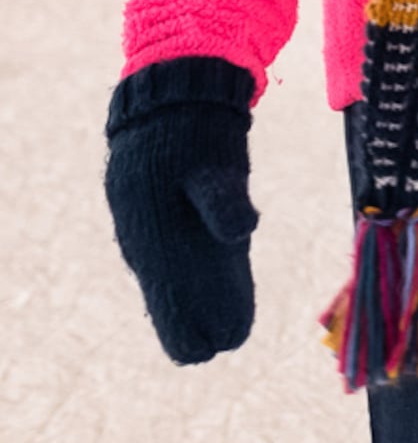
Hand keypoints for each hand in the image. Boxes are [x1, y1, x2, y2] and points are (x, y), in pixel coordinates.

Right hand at [104, 56, 261, 363]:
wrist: (174, 100)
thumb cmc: (192, 133)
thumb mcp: (209, 162)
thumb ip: (221, 199)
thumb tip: (241, 233)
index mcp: (154, 234)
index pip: (171, 295)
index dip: (195, 320)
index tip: (223, 342)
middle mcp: (151, 239)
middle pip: (175, 293)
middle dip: (202, 317)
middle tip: (231, 342)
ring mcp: (158, 228)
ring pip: (179, 278)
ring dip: (204, 302)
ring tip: (230, 333)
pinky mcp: (171, 216)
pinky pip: (186, 256)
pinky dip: (204, 277)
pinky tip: (225, 294)